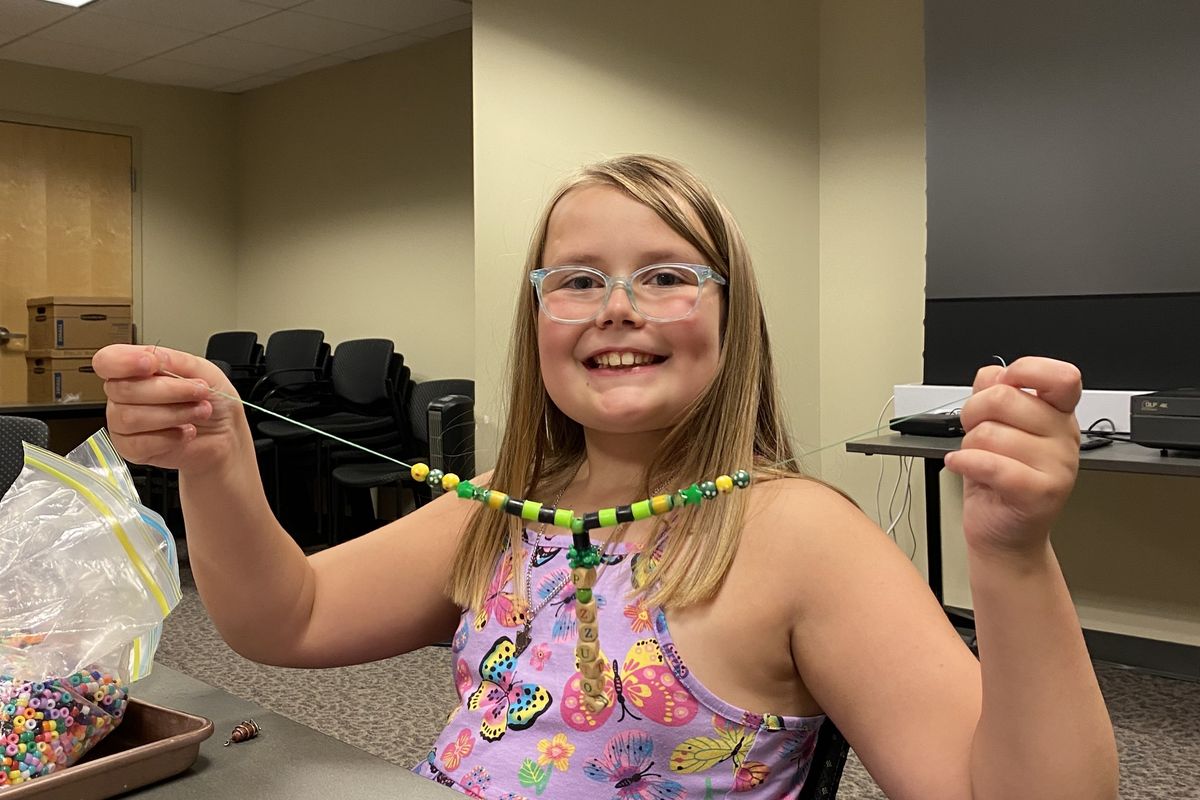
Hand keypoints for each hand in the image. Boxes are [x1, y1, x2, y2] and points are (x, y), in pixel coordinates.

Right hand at [92, 345, 246, 472]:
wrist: (227, 433)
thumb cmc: (212, 399)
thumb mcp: (202, 370)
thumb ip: (174, 360)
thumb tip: (152, 357)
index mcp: (135, 369)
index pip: (107, 361)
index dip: (123, 362)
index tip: (151, 363)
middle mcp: (124, 395)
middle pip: (123, 390)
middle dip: (170, 391)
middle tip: (199, 391)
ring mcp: (123, 423)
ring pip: (129, 418)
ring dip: (174, 414)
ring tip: (199, 412)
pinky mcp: (131, 449)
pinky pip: (138, 444)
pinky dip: (170, 437)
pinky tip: (186, 432)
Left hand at [944, 357, 1081, 557]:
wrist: (1005, 533)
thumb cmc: (999, 478)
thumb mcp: (995, 426)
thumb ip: (994, 392)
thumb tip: (992, 374)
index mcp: (1057, 413)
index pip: (1061, 376)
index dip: (1025, 370)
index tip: (1004, 383)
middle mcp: (1064, 435)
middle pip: (1005, 398)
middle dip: (973, 412)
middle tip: (975, 431)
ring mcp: (1058, 466)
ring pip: (990, 433)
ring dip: (969, 445)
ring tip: (979, 460)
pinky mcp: (1041, 492)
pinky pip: (993, 464)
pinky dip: (965, 463)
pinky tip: (960, 465)